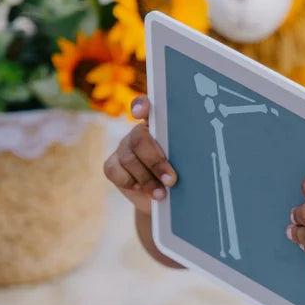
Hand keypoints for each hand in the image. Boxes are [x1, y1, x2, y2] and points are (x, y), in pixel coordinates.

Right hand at [102, 97, 176, 214]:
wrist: (164, 200)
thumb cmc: (180, 178)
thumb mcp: (185, 165)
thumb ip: (183, 156)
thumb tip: (192, 159)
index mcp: (159, 126)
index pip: (145, 106)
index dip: (141, 105)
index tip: (141, 113)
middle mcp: (138, 133)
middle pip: (139, 139)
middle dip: (155, 162)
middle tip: (171, 180)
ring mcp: (123, 148)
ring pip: (128, 158)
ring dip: (147, 178)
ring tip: (161, 194)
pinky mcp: (112, 166)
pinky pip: (115, 171)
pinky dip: (132, 183)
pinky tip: (146, 191)